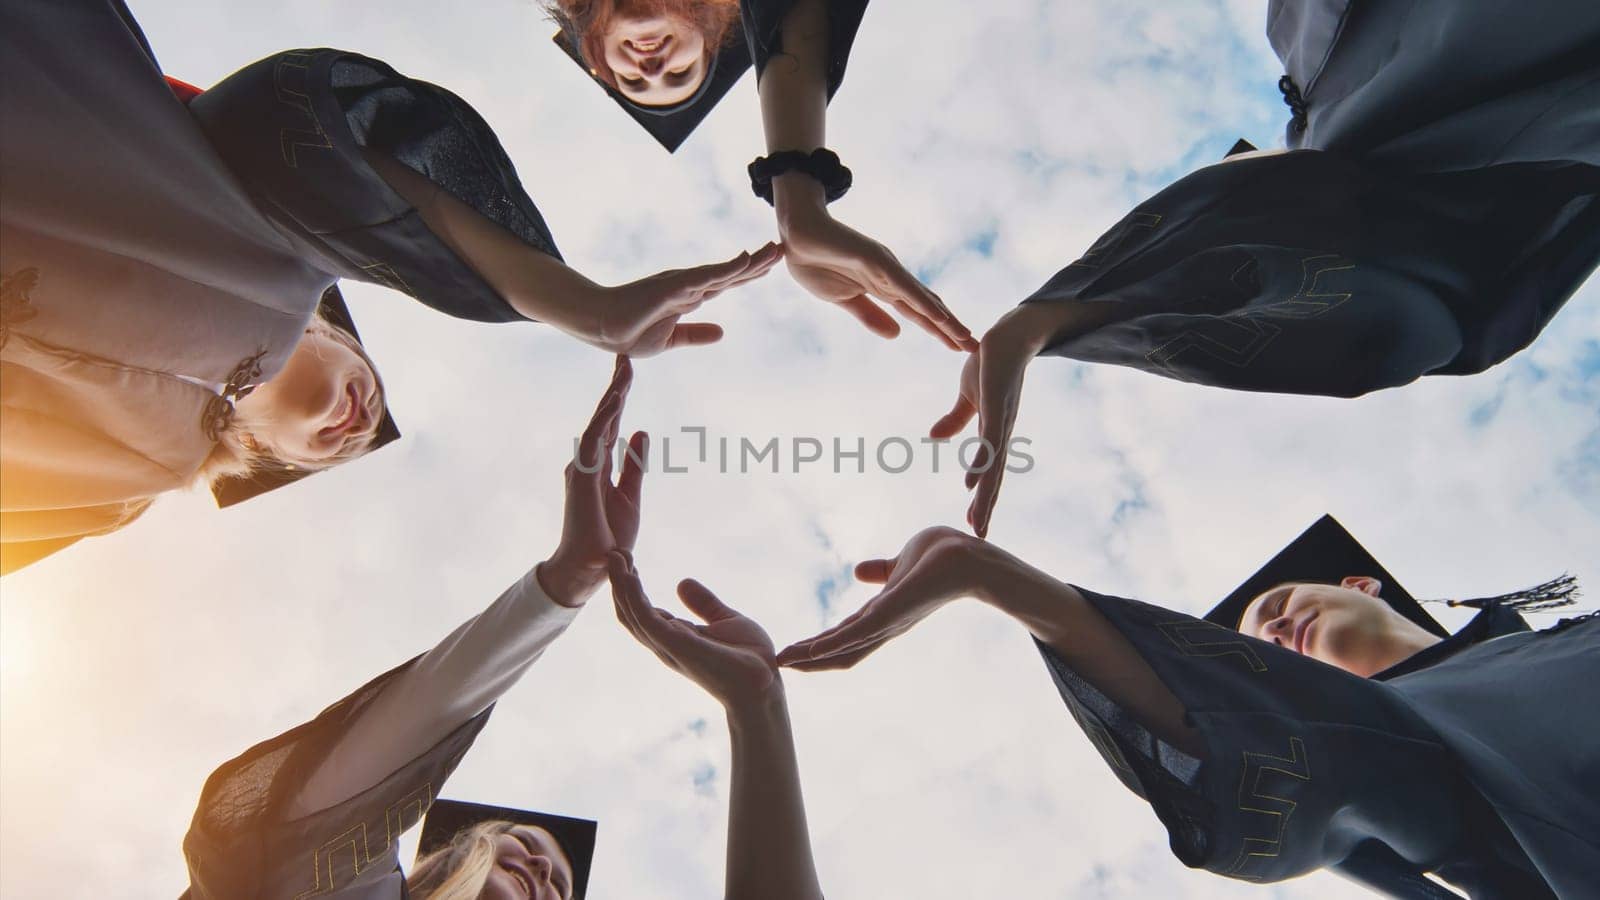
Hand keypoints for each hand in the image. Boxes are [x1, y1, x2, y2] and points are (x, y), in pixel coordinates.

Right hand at [539, 357, 647, 605]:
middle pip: (604, 418)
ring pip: (598, 426)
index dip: (620, 396)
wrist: (594, 567)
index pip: (611, 423)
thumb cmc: (609, 535)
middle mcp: (587, 462)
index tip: (629, 370)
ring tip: (624, 374)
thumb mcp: (629, 494)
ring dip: (610, 399)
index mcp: (599, 465)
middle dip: (615, 388)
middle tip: (626, 358)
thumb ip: (633, 465)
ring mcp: (582, 470)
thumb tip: (640, 433)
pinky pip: (592, 445)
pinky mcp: (581, 480)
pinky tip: (614, 404)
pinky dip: (603, 423)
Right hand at [590, 243, 782, 357]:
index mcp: (691, 296)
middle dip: (758, 262)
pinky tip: (743, 261)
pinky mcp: (670, 287)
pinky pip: (702, 277)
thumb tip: (722, 333)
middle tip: (782, 248)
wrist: (601, 327)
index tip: (774, 262)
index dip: (752, 273)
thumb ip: (695, 334)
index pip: (728, 282)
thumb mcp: (671, 339)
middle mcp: (689, 285)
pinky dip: (724, 269)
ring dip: (748, 262)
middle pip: (730, 273)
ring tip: (771, 251)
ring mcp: (681, 284)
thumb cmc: (631, 331)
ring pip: (722, 271)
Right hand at [608, 552, 781, 710]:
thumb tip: (682, 582)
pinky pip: (646, 618)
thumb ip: (703, 604)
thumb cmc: (748, 657)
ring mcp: (669, 645)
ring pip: (632, 615)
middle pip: (630, 613)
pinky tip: (629, 576)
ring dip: (621, 585)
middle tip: (614, 552)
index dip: (630, 587)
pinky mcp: (677, 645)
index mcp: (675, 637)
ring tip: (615, 557)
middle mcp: (666, 643)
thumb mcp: (725, 620)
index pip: (641, 612)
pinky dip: (633, 596)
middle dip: (619, 583)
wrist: (764, 681)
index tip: (626, 559)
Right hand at [776, 184, 974, 350]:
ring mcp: (886, 267)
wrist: (795, 234)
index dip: (940, 332)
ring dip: (945, 319)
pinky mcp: (875, 259)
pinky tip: (939, 316)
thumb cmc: (817, 262)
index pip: (918, 314)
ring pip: (921, 297)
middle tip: (976, 348)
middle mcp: (892, 277)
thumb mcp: (845, 300)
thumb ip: (871, 316)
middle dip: (952, 328)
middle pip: (928, 307)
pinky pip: (903, 285)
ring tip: (965, 337)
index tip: (960, 349)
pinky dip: (922, 302)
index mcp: (884, 288)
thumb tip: (898, 335)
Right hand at [776, 527, 1003, 670]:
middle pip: (840, 650)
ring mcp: (887, 622)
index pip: (844, 635)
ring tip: (782, 661)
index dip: (818, 644)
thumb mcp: (900, 562)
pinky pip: (856, 634)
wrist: (971, 558)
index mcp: (883, 614)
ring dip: (812, 657)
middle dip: (808, 658)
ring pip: (843, 648)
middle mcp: (884, 625)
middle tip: (776, 664)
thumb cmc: (943, 557)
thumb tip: (858, 571)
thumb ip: (880, 571)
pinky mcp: (891, 613)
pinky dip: (831, 645)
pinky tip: (810, 652)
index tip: (791, 651)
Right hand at [930, 302, 1077, 537]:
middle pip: (994, 476)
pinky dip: (981, 461)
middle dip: (985, 506)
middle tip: (979, 535)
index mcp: (994, 433)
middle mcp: (1001, 432)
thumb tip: (933, 438)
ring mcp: (1000, 420)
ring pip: (993, 466)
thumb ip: (954, 419)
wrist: (1007, 335)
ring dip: (985, 495)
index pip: (988, 471)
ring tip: (978, 519)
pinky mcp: (997, 406)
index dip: (982, 498)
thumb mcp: (967, 396)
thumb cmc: (990, 363)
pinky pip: (989, 440)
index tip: (973, 524)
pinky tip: (974, 480)